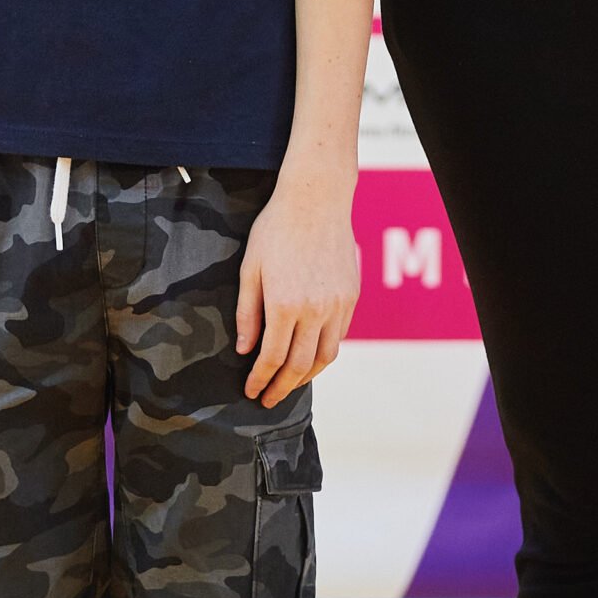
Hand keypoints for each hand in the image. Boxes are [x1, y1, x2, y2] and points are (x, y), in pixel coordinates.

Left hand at [236, 174, 359, 407]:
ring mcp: (337, 304)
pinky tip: (311, 353)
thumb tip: (245, 351)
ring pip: (325, 357)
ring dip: (307, 377)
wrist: (316, 197)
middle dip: (281, 388)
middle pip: (299, 366)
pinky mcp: (351, 296)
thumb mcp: (250, 267)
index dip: (260, 380)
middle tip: (269, 399)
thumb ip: (248, 312)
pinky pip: (339, 336)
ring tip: (290, 382)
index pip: (272, 358)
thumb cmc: (276, 228)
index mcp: (284, 304)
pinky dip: (325, 352)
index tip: (252, 392)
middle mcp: (314, 309)